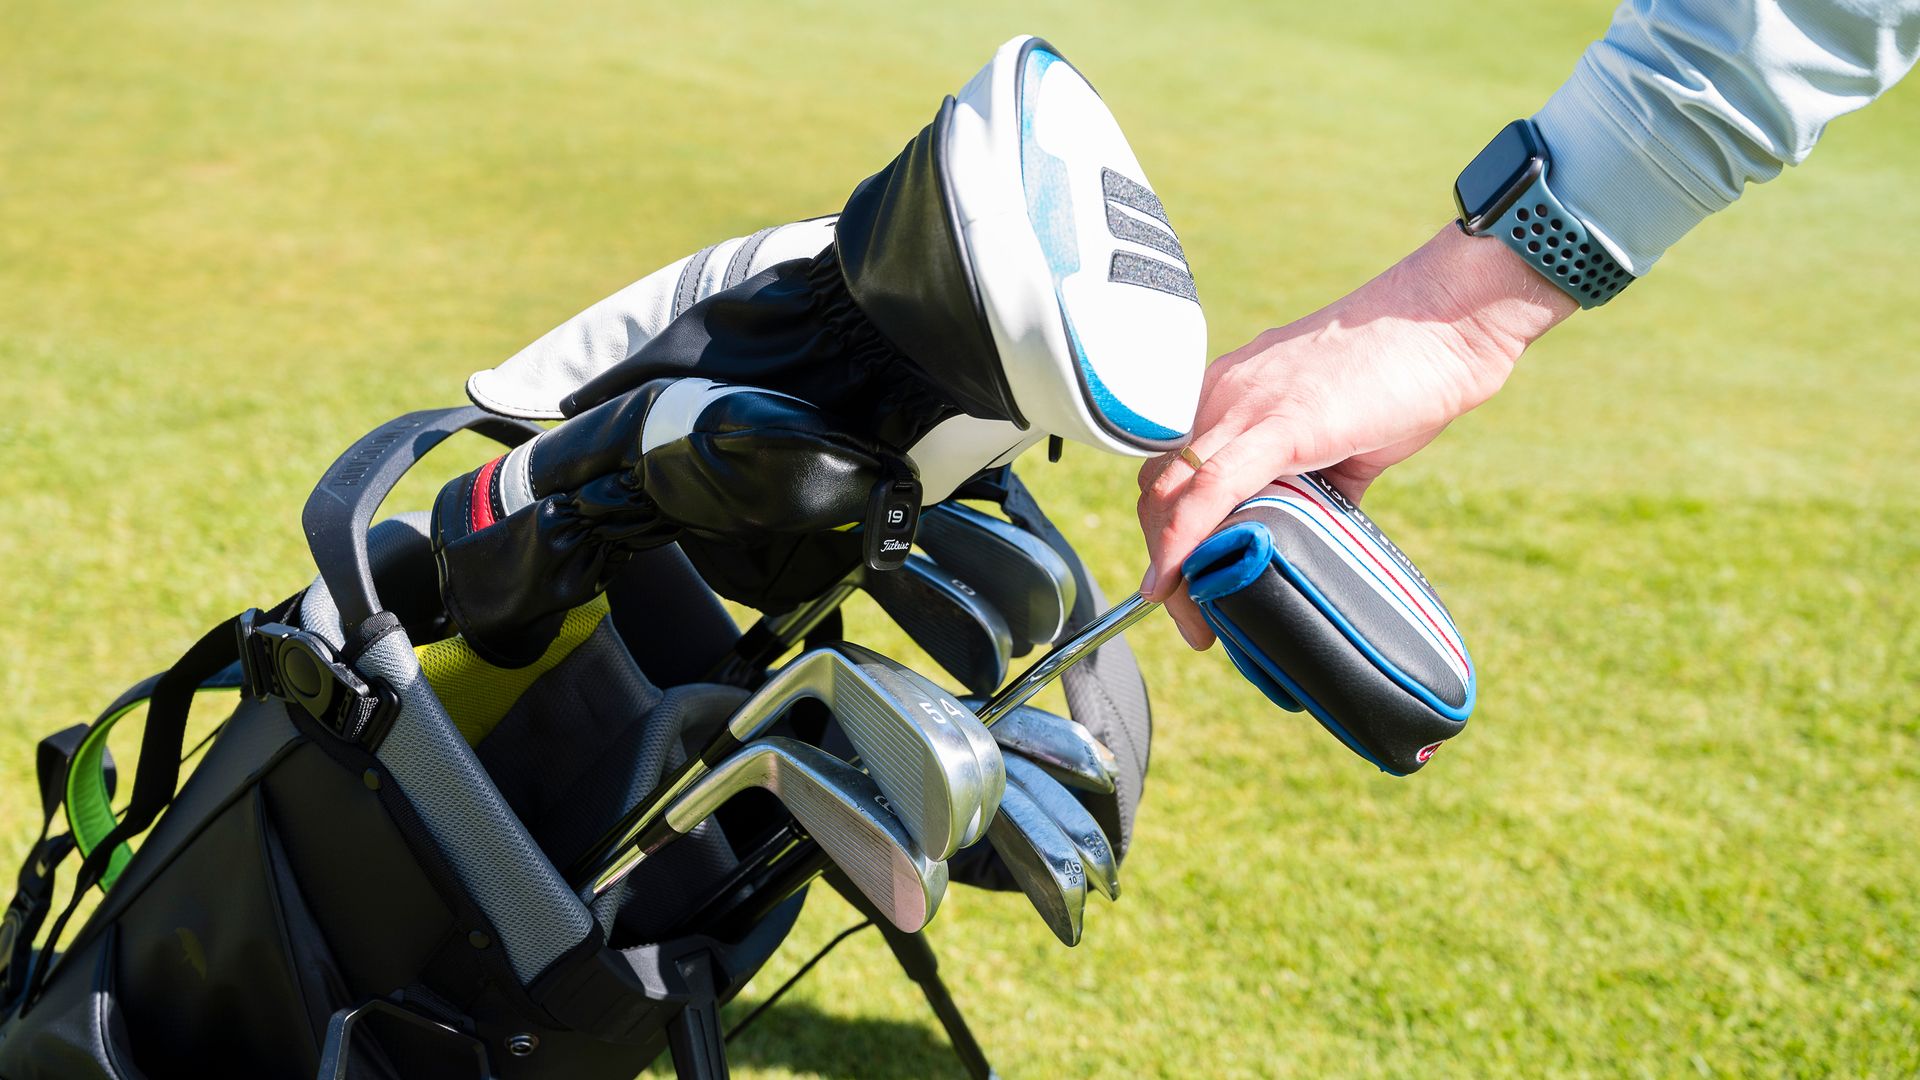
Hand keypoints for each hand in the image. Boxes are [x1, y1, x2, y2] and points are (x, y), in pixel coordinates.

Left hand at [1137, 225, 1578, 648]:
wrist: (1449, 321)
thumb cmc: (1402, 372)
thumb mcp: (1339, 436)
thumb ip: (1313, 479)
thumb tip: (1311, 528)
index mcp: (1227, 395)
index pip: (1167, 473)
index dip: (1163, 536)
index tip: (1179, 587)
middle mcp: (1220, 396)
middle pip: (1156, 490)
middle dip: (1161, 562)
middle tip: (1190, 620)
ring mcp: (1244, 406)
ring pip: (1172, 493)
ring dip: (1172, 566)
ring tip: (1195, 621)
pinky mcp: (1282, 423)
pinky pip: (1213, 487)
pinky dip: (1185, 538)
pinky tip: (1178, 576)